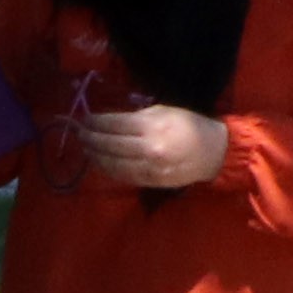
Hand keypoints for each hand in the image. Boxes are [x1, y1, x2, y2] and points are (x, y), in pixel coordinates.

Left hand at [76, 101, 227, 192]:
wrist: (214, 152)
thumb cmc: (189, 126)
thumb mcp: (164, 111)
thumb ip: (137, 117)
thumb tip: (110, 121)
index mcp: (151, 126)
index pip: (114, 124)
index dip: (96, 122)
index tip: (84, 119)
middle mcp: (148, 148)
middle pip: (109, 144)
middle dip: (90, 138)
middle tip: (79, 133)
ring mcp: (149, 167)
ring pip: (113, 164)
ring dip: (96, 156)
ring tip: (85, 149)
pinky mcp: (151, 181)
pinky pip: (124, 176)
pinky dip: (109, 169)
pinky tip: (100, 163)